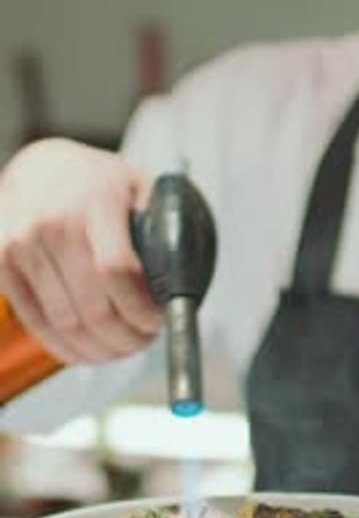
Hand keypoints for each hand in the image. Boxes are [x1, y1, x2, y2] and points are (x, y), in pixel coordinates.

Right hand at [0, 139, 162, 364]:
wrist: (38, 167)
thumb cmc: (98, 183)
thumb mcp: (138, 187)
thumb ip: (163, 226)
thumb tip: (182, 284)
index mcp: (96, 202)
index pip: (119, 271)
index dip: (142, 309)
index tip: (159, 322)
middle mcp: (54, 223)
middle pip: (94, 308)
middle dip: (127, 339)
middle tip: (144, 342)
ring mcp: (21, 245)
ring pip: (66, 324)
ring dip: (100, 350)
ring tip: (121, 349)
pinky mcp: (1, 264)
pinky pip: (37, 322)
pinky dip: (65, 347)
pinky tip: (87, 350)